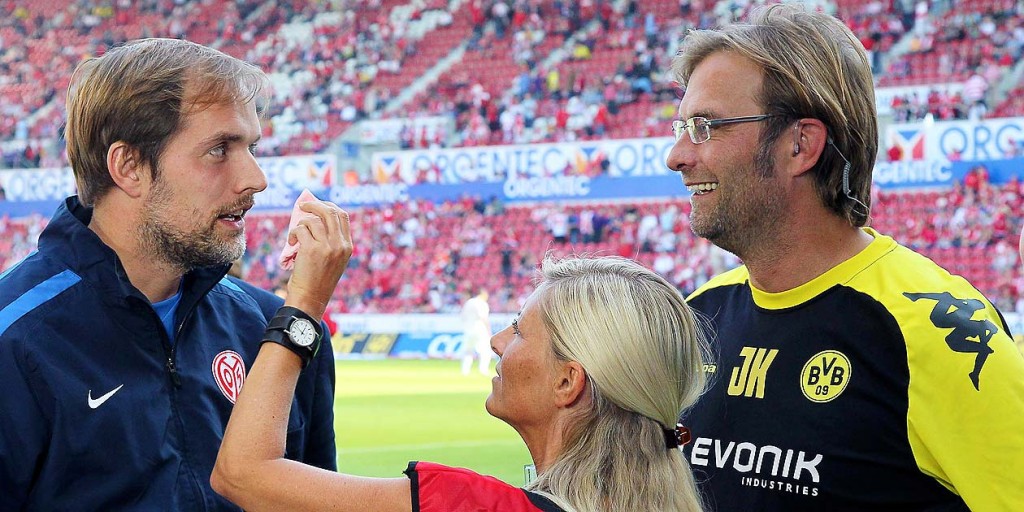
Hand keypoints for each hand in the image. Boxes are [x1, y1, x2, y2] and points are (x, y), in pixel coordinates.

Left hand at [284, 200, 351, 319]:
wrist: (310, 298)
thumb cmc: (317, 280)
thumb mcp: (333, 260)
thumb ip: (331, 240)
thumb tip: (315, 216)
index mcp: (348, 246)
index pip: (343, 216)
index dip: (329, 206)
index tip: (317, 206)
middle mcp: (340, 244)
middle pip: (329, 211)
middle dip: (314, 205)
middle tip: (302, 206)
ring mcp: (327, 246)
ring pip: (312, 220)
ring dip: (300, 224)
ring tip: (295, 235)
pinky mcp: (312, 249)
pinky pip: (300, 230)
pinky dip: (293, 233)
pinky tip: (291, 242)